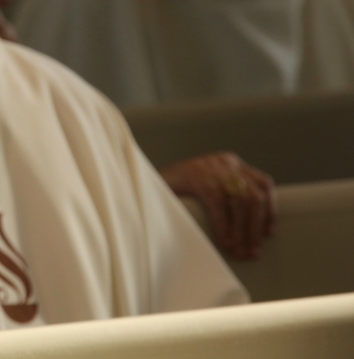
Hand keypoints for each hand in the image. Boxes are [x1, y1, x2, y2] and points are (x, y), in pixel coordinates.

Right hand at [160, 152, 275, 259]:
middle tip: (253, 252)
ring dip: (243, 231)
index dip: (270, 210)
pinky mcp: (198, 178)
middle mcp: (224, 163)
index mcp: (229, 162)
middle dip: (256, 228)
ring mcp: (211, 169)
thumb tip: (251, 227)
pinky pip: (219, 206)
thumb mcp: (206, 184)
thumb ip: (226, 195)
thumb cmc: (177, 189)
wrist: (144, 179)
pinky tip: (225, 243)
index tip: (269, 233)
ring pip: (240, 202)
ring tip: (240, 252)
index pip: (263, 184)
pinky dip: (224, 227)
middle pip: (253, 197)